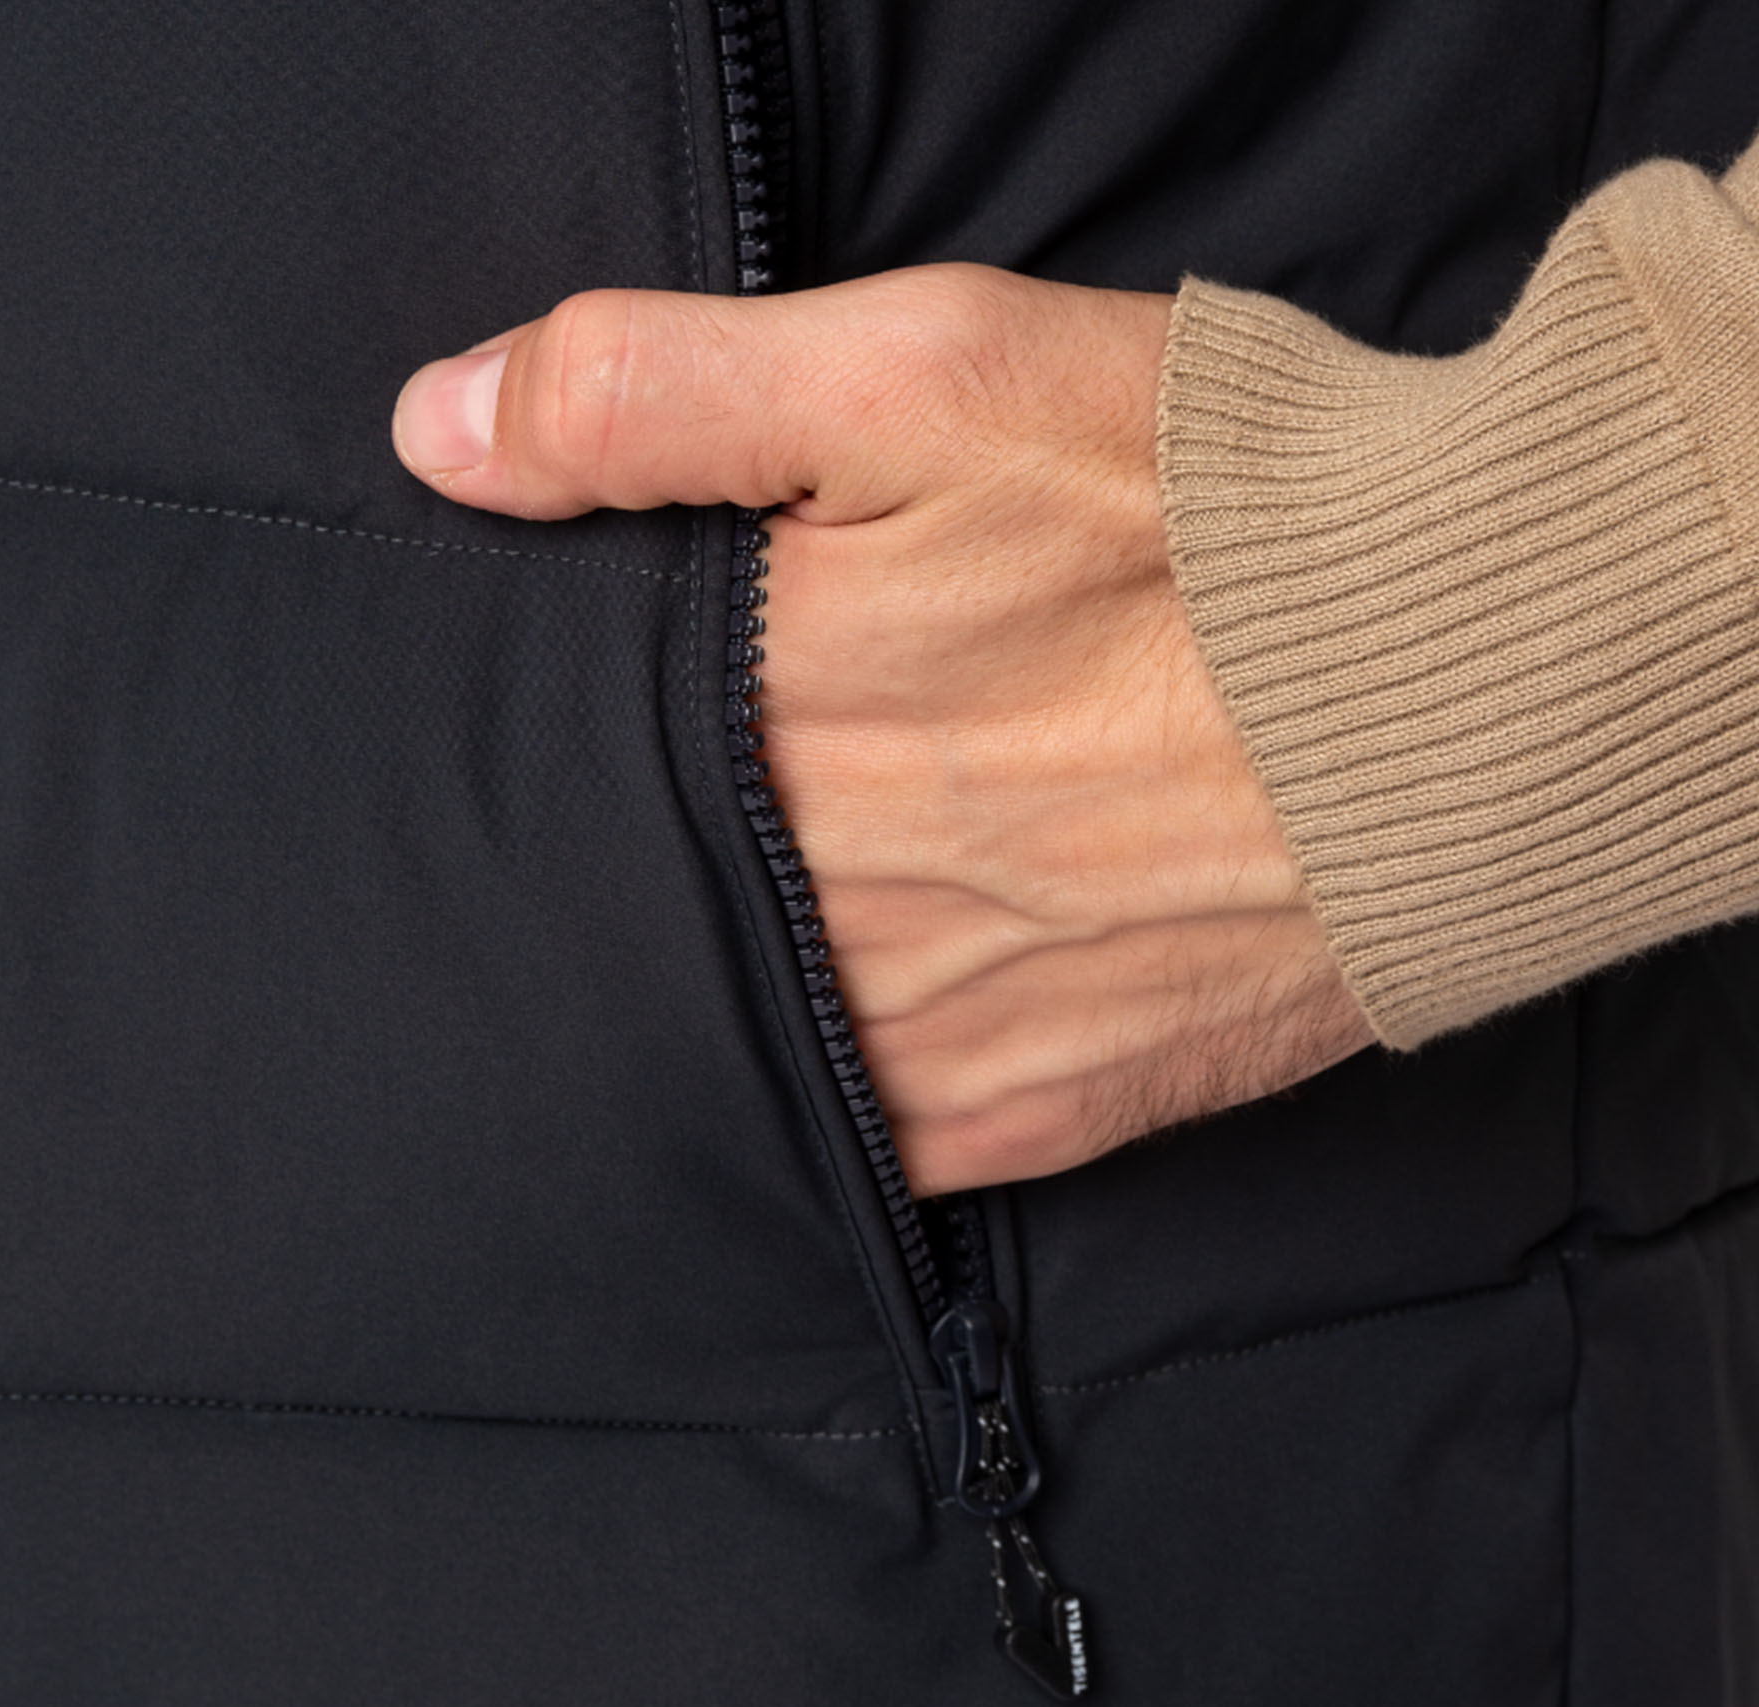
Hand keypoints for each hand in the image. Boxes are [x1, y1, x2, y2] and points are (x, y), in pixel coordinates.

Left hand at [392, 266, 1372, 1192]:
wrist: (1462, 686)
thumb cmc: (1204, 522)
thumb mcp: (924, 373)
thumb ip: (659, 395)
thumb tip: (440, 433)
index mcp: (772, 727)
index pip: (564, 780)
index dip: (540, 761)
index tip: (534, 754)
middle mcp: (829, 904)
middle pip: (646, 917)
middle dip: (619, 884)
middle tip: (626, 854)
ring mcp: (927, 1030)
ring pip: (740, 1041)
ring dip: (720, 996)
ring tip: (736, 939)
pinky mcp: (1028, 1111)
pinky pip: (868, 1138)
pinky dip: (837, 1094)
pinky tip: (838, 1036)